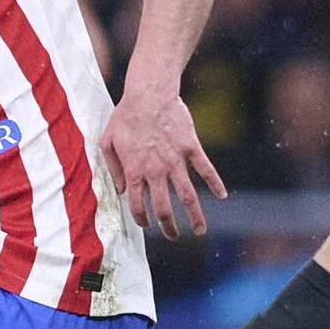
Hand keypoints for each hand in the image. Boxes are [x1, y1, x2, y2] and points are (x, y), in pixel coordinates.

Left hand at [99, 90, 226, 238]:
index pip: (138, 205)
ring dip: (195, 216)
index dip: (142, 219)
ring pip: (187, 196)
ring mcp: (176, 160)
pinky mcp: (191, 147)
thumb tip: (120, 191)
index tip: (147, 225)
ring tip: (199, 230)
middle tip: (173, 235)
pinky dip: (216, 184)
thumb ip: (113, 169)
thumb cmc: (125, 116)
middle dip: (168, 227)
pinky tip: (222, 196)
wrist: (149, 92)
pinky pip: (206, 169)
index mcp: (135, 171)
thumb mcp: (107, 142)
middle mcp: (156, 170)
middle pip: (164, 208)